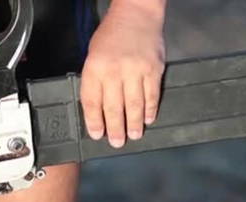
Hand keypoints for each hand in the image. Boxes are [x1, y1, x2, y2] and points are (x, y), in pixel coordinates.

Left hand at [81, 0, 165, 147]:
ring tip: (134, 135)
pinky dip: (150, 110)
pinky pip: (152, 96)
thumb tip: (97, 110)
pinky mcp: (153, 70)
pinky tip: (149, 119)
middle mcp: (114, 70)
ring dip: (134, 124)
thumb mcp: (93, 55)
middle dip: (115, 129)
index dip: (94, 122)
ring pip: (134, 105)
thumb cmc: (112, 35)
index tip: (97, 134)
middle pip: (114, 108)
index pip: (92, 101)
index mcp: (95, 67)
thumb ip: (94, 81)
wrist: (136, 14)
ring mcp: (136, 70)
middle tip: (117, 142)